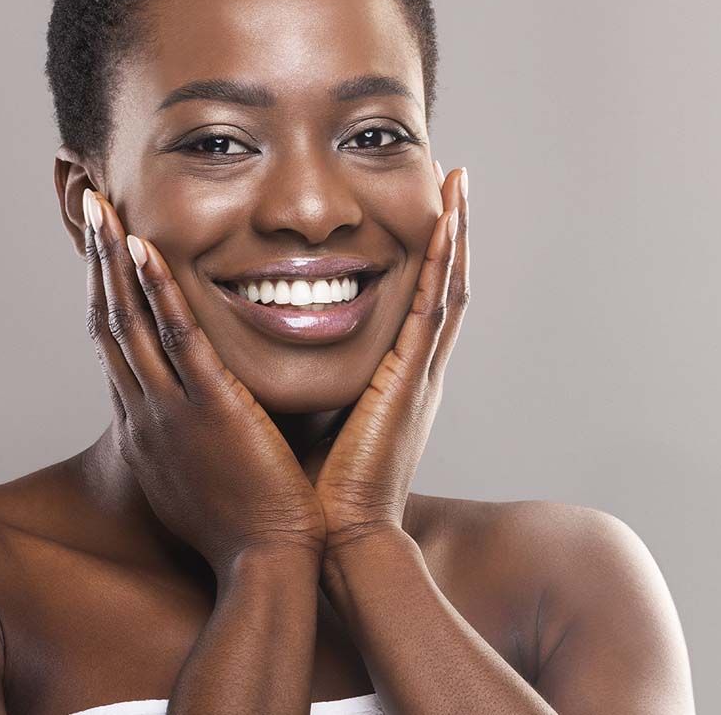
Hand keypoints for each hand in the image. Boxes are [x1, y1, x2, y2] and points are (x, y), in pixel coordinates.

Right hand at [82, 188, 327, 572]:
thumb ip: (190, 434)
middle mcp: (145, 410)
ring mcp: (172, 408)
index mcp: (146, 423)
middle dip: (96, 263)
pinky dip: (159, 292)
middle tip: (88, 210)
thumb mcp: (198, 474)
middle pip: (109, 323)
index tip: (100, 251)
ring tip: (102, 211)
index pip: (115, 345)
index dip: (103, 293)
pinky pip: (178, 339)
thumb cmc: (242, 524)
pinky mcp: (210, 408)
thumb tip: (192, 414)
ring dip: (113, 262)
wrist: (266, 563)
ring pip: (131, 322)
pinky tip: (146, 250)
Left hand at [313, 162, 469, 549]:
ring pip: (445, 285)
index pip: (416, 301)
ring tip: (458, 180)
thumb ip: (303, 382)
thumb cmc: (316, 492)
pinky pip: (431, 309)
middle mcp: (417, 370)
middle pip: (442, 283)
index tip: (422, 208)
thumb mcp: (312, 421)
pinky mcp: (410, 381)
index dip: (425, 254)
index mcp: (396, 381)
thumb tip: (261, 351)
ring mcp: (420, 374)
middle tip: (454, 178)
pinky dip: (442, 263)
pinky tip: (444, 221)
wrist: (337, 542)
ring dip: (455, 231)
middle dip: (451, 229)